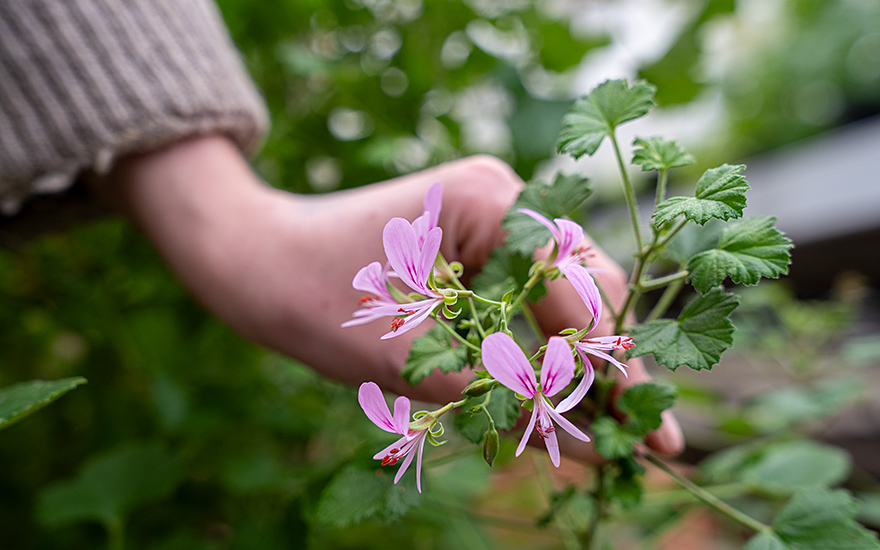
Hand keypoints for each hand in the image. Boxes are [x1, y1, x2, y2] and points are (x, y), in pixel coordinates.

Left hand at [100, 134, 682, 458]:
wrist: (253, 258)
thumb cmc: (313, 300)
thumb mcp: (412, 363)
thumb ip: (502, 401)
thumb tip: (586, 448)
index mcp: (493, 204)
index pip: (582, 299)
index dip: (617, 377)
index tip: (654, 441)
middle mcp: (507, 195)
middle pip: (587, 293)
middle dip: (612, 371)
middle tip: (649, 445)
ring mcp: (495, 211)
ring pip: (566, 296)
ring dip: (585, 362)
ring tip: (616, 429)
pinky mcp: (480, 235)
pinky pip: (531, 293)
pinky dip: (546, 345)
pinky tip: (565, 392)